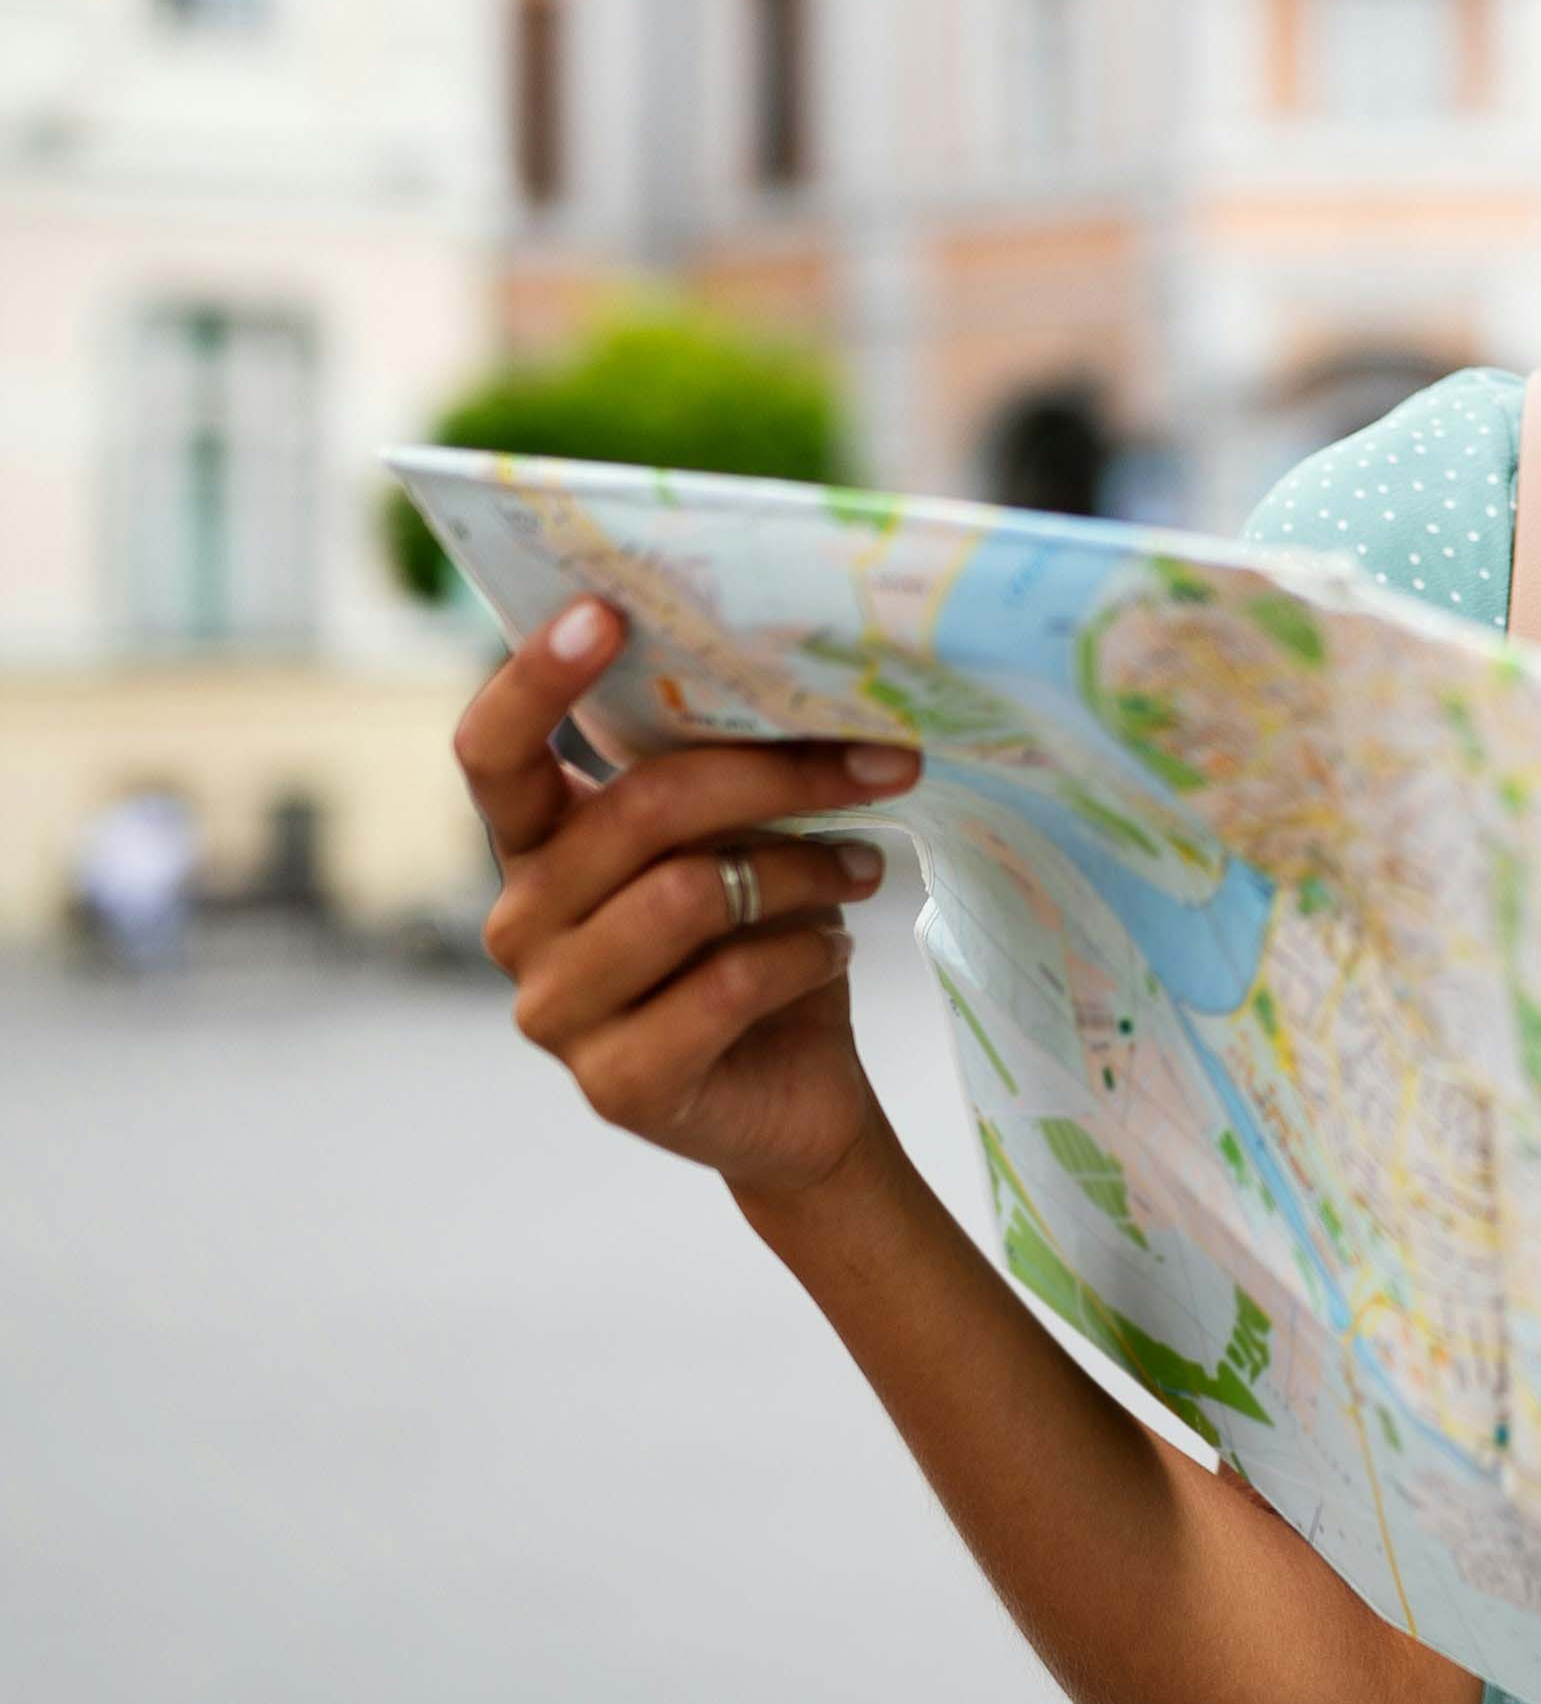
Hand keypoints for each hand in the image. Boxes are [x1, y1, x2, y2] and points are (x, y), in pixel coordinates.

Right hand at [456, 596, 913, 1197]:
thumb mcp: (742, 841)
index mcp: (537, 847)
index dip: (534, 679)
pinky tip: (834, 950)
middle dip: (777, 776)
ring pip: (691, 895)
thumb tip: (812, 677)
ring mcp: (555, 1011)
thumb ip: (724, 774)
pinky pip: (725, 984)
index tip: (604, 610)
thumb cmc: (762, 940)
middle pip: (640, 811)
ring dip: (804, 871)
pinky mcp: (617, 1083)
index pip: (493, 753)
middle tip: (884, 766)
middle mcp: (520, 924)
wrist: (797, 1092)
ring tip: (863, 870)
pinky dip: (805, 955)